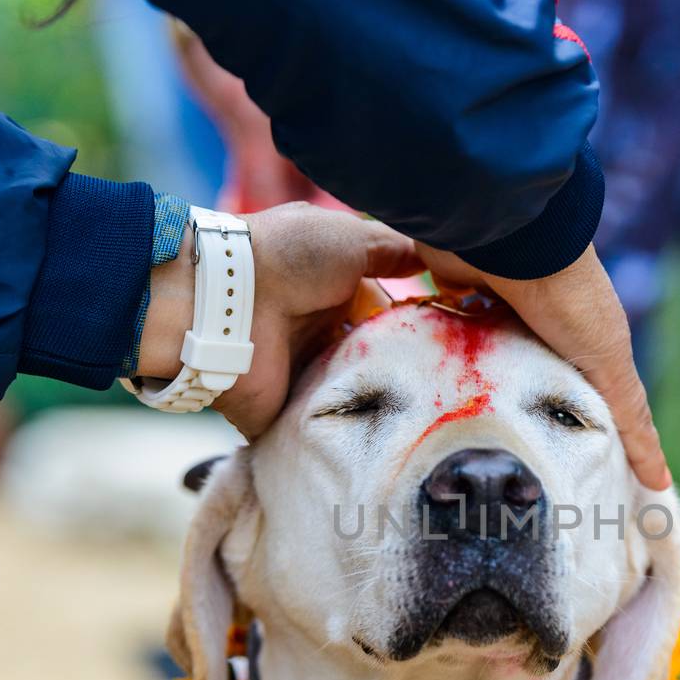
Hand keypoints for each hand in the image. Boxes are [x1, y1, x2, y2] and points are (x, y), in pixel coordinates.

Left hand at [137, 202, 420, 437]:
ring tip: (429, 419)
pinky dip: (349, 437)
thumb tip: (440, 257)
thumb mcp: (351, 236)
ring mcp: (304, 376)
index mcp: (335, 294)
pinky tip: (391, 443)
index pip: (386, 319)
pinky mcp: (286, 415)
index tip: (452, 343)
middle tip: (447, 387)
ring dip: (383, 404)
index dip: (416, 329)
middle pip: (374, 361)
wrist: (226, 298)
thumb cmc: (288, 256)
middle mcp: (320, 335)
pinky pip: (325, 431)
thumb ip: (395, 250)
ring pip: (356, 398)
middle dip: (404, 372)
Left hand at [416, 243, 671, 489]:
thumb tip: (661, 483)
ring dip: (476, 390)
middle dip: (519, 415)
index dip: (578, 431)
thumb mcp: (609, 361)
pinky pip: (447, 336)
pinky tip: (427, 396)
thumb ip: (629, 416)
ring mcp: (497, 308)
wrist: (510, 232)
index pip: (582, 395)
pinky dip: (441, 359)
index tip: (565, 473)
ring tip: (458, 442)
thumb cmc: (569, 299)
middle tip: (504, 465)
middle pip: (529, 381)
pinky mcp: (459, 294)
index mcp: (581, 338)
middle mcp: (539, 323)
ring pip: (485, 363)